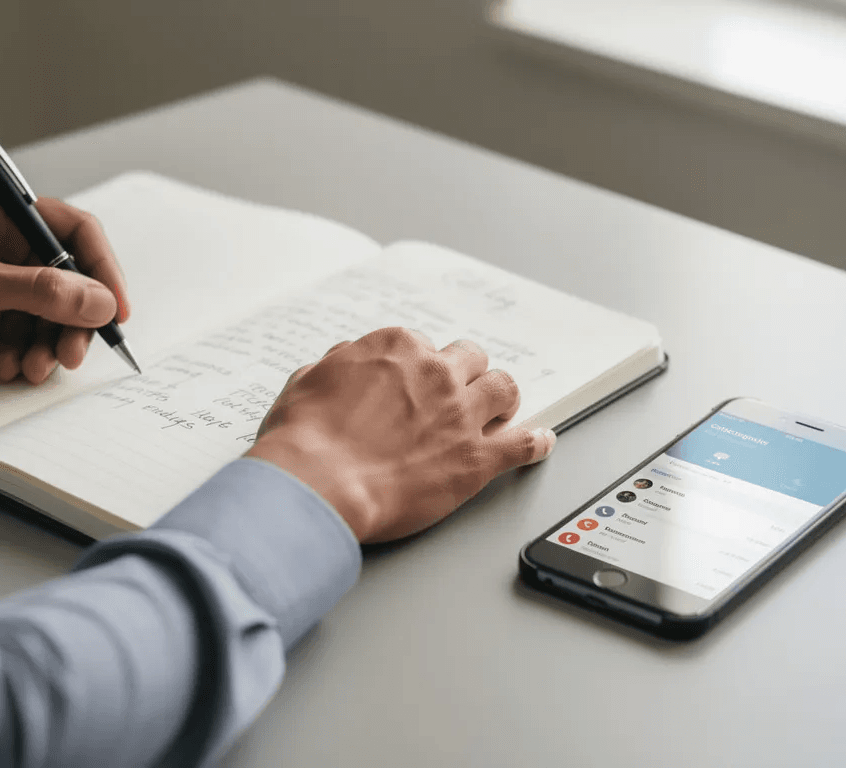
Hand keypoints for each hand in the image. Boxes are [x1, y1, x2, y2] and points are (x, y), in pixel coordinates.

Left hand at [0, 184, 130, 382]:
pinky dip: (25, 356)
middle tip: (71, 353)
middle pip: (72, 282)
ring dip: (49, 345)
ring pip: (53, 316)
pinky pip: (29, 338)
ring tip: (33, 368)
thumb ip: (41, 291)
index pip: (76, 233)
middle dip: (75, 321)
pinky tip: (5, 367)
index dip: (102, 270)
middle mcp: (7, 247)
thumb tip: (100, 300)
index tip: (116, 309)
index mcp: (2, 215)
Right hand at [247, 329, 556, 543]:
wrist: (317, 484)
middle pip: (470, 360)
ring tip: (498, 411)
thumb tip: (348, 362)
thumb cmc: (304, 438)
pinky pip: (523, 443)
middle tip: (458, 394)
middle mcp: (436, 373)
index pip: (423, 346)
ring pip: (503, 389)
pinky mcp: (476, 459)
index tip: (413, 385)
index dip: (418, 370)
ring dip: (500, 399)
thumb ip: (338, 366)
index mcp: (398, 348)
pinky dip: (535, 442)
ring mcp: (462, 414)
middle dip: (464, 375)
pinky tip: (541, 442)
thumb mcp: (307, 381)